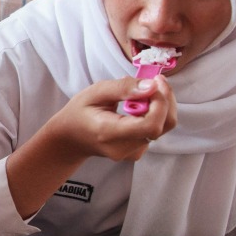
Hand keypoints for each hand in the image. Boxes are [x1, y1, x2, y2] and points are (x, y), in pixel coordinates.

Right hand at [55, 76, 177, 161]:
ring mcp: (131, 153)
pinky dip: (154, 115)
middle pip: (162, 125)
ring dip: (159, 106)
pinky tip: (137, 107)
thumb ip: (123, 88)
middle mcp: (123, 148)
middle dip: (164, 100)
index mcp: (110, 133)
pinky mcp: (137, 152)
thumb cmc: (80, 112)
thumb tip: (152, 86)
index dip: (161, 102)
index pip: (151, 124)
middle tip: (154, 81)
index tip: (155, 82)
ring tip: (139, 94)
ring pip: (162, 127)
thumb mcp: (95, 92)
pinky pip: (155, 131)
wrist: (71, 137)